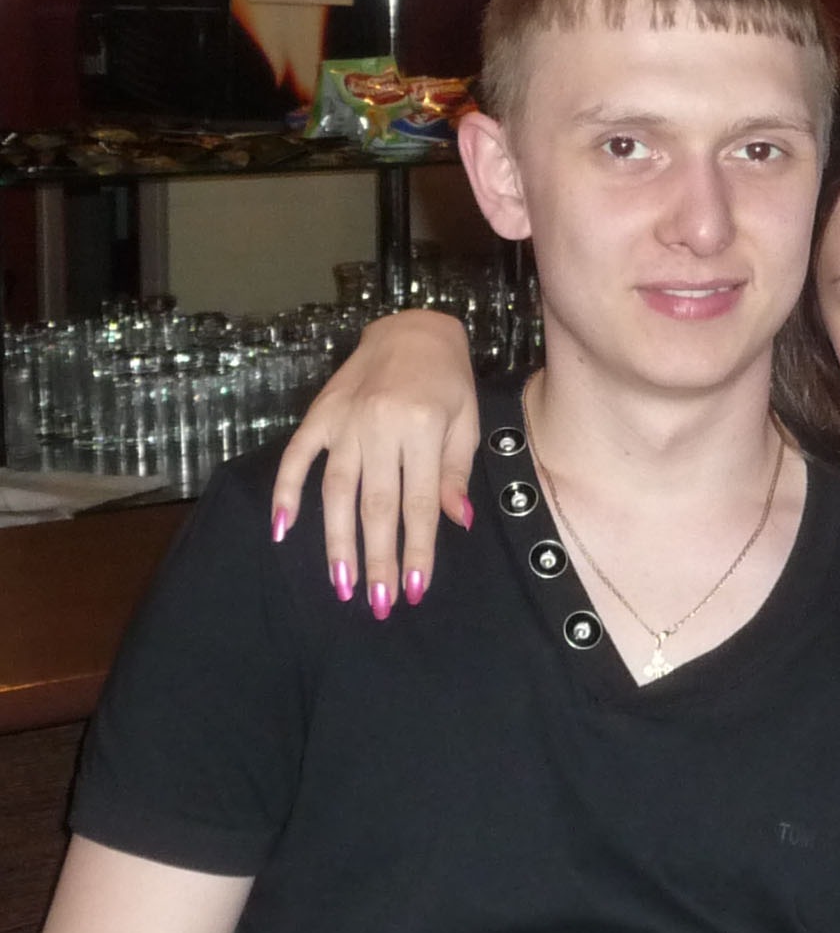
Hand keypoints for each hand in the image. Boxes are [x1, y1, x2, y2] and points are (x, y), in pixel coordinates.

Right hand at [270, 310, 478, 614]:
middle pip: (375, 505)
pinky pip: (296, 456)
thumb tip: (457, 522)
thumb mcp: (467, 421)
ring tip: (342, 585)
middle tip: (377, 603)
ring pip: (336, 491)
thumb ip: (456, 472)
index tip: (413, 589)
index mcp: (423, 427)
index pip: (419, 502)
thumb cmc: (449, 381)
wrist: (413, 329)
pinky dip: (285, 492)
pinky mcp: (319, 413)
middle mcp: (380, 425)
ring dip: (336, 541)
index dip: (416, 548)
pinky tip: (280, 529)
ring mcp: (345, 420)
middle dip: (377, 558)